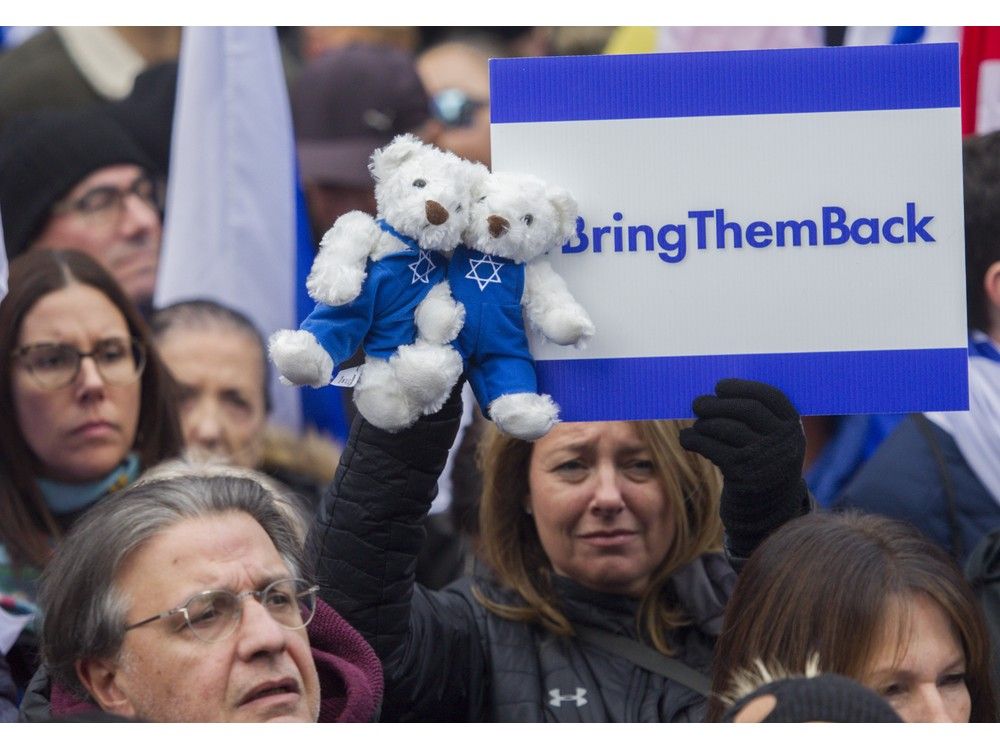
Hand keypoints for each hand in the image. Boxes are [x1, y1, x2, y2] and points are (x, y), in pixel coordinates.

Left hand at [679, 378, 807, 557]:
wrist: (766, 510)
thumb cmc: (762, 464)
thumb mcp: (772, 441)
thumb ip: (758, 417)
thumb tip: (715, 389)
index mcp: (793, 428)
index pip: (770, 396)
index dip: (742, 386)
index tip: (720, 386)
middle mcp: (784, 443)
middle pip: (746, 410)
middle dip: (717, 403)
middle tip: (698, 403)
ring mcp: (765, 460)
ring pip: (727, 428)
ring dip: (704, 422)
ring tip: (696, 425)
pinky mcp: (743, 477)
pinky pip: (712, 449)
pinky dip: (694, 440)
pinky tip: (686, 439)